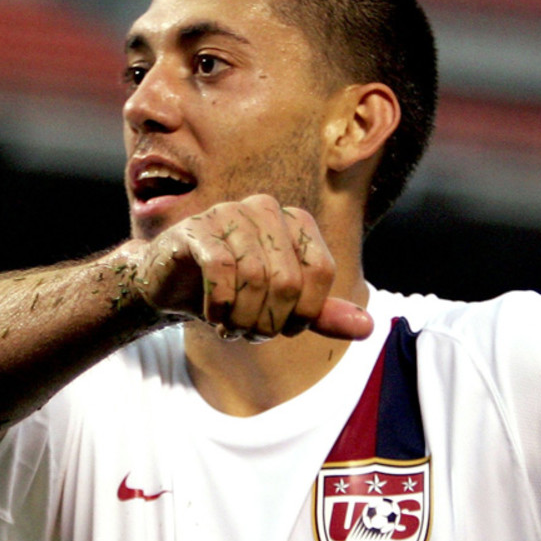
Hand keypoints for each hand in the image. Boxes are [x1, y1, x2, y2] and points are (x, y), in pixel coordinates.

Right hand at [126, 195, 371, 340]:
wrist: (172, 285)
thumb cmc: (233, 291)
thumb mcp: (282, 305)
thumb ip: (322, 313)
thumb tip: (368, 327)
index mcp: (295, 221)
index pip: (321, 272)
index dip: (305, 312)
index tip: (283, 326)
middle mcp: (265, 209)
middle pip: (288, 281)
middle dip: (270, 321)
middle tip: (250, 330)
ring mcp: (229, 213)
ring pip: (254, 278)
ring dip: (242, 318)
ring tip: (231, 325)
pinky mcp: (196, 229)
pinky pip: (220, 270)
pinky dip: (219, 304)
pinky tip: (213, 314)